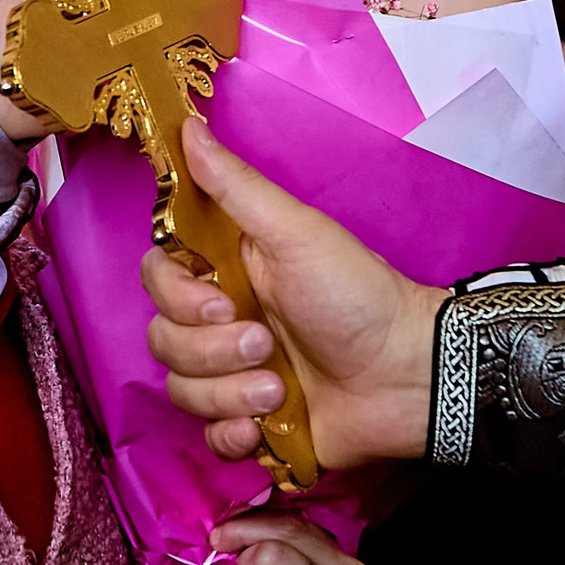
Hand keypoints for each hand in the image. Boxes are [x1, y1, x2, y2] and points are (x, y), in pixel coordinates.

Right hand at [143, 119, 445, 467]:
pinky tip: (270, 423)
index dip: (177, 296)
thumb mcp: (296, 233)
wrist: (409, 375)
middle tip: (267, 342)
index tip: (225, 301)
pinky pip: (207, 438)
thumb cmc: (358, 296)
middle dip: (213, 350)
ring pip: (181, 390)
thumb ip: (235, 186)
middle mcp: (223, 324)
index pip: (156, 280)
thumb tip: (187, 127)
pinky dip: (235, 433)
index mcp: (227, 273)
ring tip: (282, 387)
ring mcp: (234, 376)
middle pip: (162, 339)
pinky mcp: (251, 424)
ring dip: (230, 393)